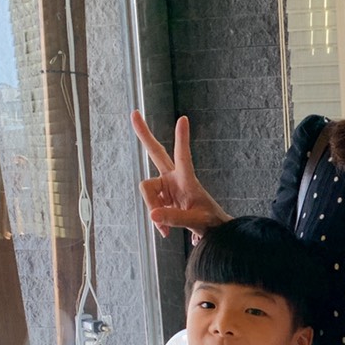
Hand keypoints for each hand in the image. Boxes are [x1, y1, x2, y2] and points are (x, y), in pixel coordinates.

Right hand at [130, 111, 230, 239]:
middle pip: (156, 153)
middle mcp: (174, 178)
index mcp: (187, 179)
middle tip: (134, 114)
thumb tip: (152, 215)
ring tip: (165, 229)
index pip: (184, 156)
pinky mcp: (161, 197)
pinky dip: (156, 219)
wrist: (210, 228)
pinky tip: (165, 230)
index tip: (183, 119)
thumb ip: (175, 218)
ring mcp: (166, 186)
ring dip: (152, 208)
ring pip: (146, 190)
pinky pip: (150, 205)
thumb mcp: (196, 222)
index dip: (182, 139)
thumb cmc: (209, 221)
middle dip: (144, 135)